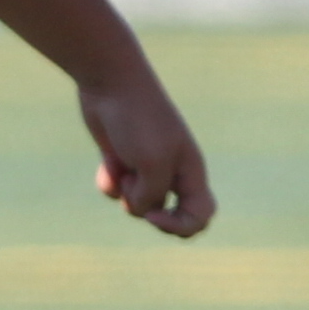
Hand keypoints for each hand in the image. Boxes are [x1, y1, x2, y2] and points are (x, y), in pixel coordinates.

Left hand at [79, 66, 214, 237]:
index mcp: (190, 171)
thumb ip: (151, 195)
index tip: (155, 215)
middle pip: (172, 215)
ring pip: (138, 204)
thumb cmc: (139, 121)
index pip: (202, 214)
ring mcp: (146, 166)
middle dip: (154, 217)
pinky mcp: (121, 160)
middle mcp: (172, 171)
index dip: (181, 226)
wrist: (111, 83)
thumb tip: (139, 208)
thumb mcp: (152, 164)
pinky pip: (116, 189)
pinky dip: (109, 181)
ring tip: (122, 167)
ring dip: (126, 193)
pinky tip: (106, 161)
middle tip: (138, 198)